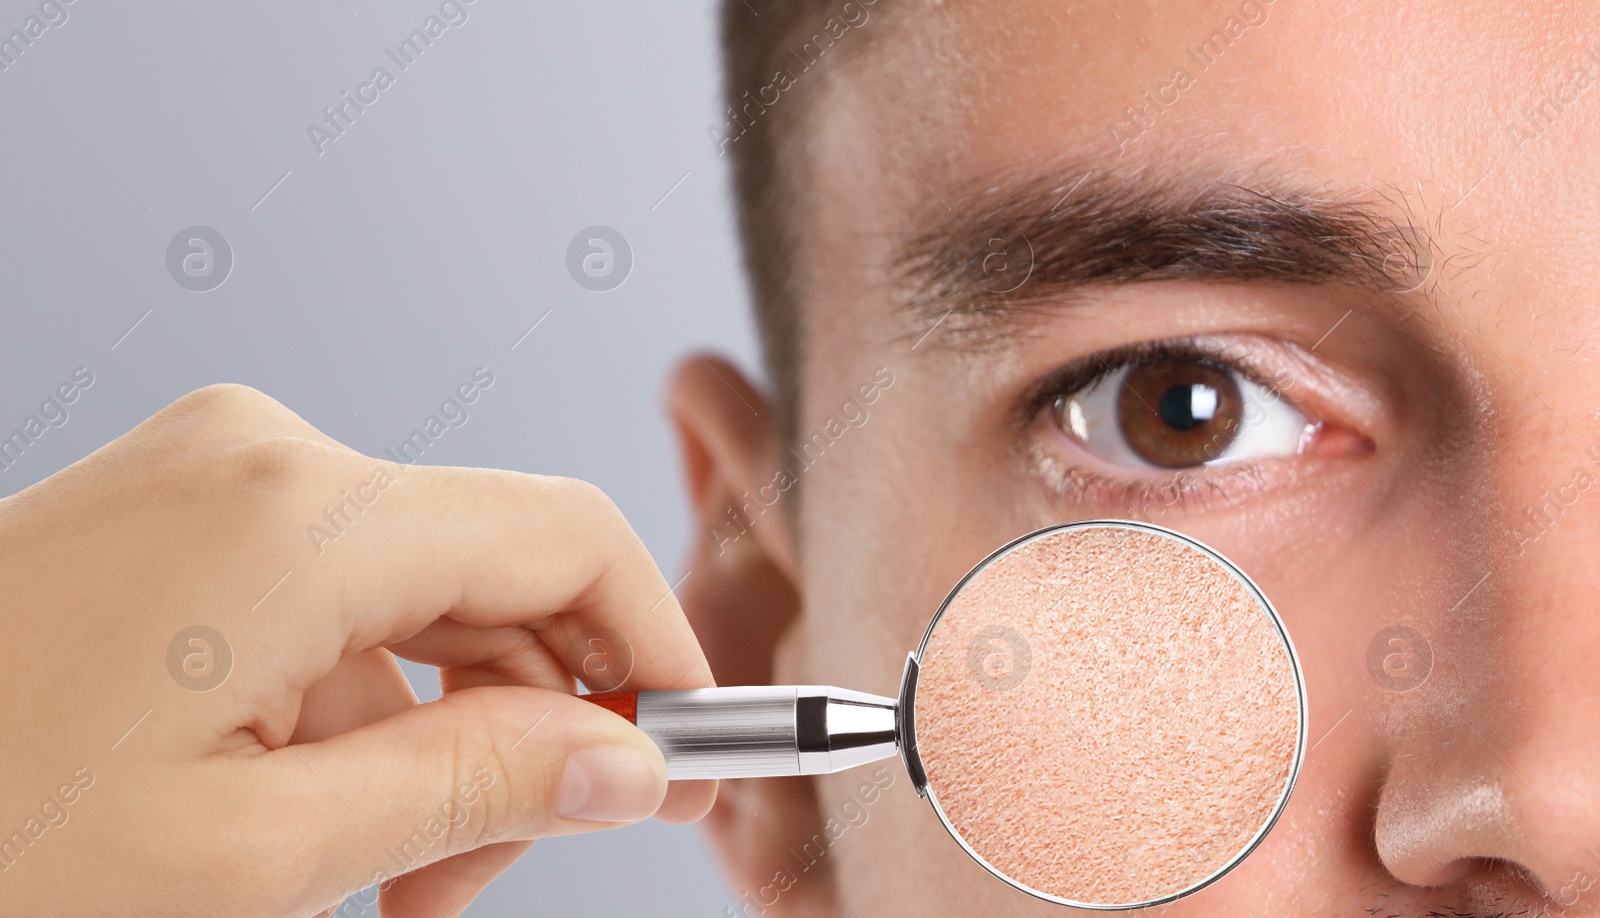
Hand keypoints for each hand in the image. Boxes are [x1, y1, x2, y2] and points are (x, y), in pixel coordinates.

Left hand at [0, 385, 716, 916]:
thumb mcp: (258, 854)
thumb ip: (474, 788)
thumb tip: (627, 760)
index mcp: (303, 513)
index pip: (570, 538)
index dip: (659, 644)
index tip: (690, 745)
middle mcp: (268, 459)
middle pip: (497, 574)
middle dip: (534, 725)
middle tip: (515, 864)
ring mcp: (215, 477)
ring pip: (414, 602)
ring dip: (440, 737)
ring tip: (397, 877)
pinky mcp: (180, 514)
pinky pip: (330, 602)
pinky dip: (359, 712)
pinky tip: (325, 819)